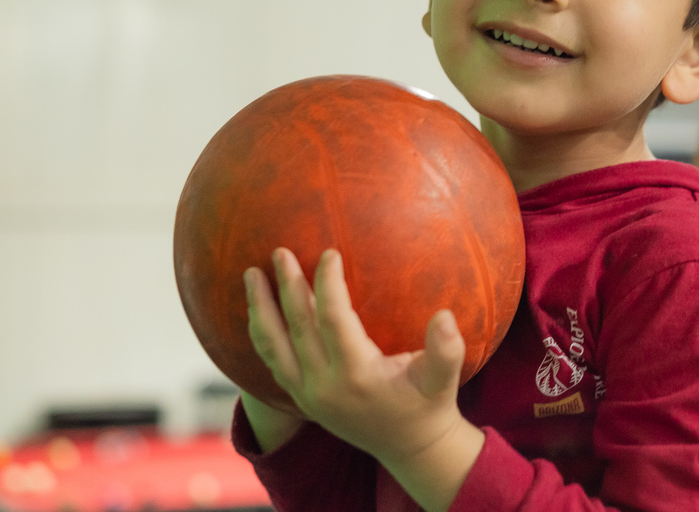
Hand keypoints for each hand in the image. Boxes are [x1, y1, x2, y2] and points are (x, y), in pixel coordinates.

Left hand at [245, 248, 483, 510]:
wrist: (410, 448)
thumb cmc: (429, 404)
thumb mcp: (443, 379)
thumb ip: (447, 349)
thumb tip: (444, 315)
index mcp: (357, 375)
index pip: (333, 320)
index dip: (328, 285)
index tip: (329, 253)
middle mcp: (325, 386)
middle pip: (296, 328)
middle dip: (287, 286)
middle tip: (280, 251)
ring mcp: (308, 395)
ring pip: (272, 347)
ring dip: (260, 308)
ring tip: (251, 275)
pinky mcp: (301, 399)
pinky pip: (271, 362)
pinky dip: (260, 333)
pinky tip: (258, 309)